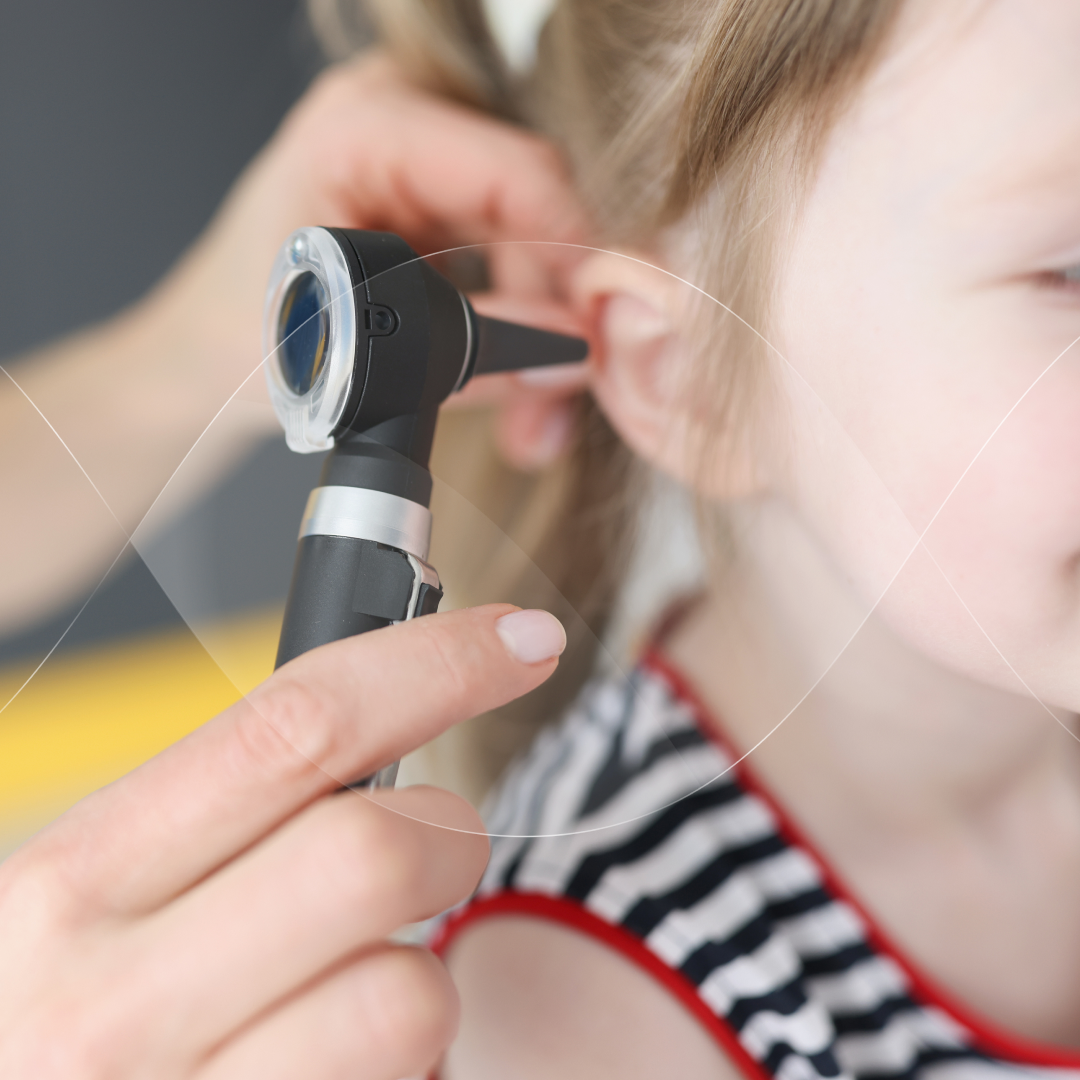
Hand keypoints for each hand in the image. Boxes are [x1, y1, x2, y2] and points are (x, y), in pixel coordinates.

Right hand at [0, 605, 565, 1078]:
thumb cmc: (61, 1013)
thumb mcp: (92, 899)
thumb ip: (217, 813)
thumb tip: (385, 705)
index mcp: (72, 881)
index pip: (296, 725)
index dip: (436, 662)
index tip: (521, 638)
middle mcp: (111, 1002)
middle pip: (375, 851)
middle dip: (444, 833)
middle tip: (430, 849)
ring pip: (411, 993)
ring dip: (420, 974)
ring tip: (354, 985)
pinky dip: (400, 1059)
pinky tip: (332, 1059)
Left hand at [157, 52, 591, 454]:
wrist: (209, 356)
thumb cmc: (241, 335)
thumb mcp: (354, 350)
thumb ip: (471, 351)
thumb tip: (569, 353)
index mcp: (361, 128)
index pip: (514, 171)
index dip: (574, 252)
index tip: (602, 326)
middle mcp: (401, 125)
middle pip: (532, 211)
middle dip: (554, 314)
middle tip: (561, 394)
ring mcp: (422, 163)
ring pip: (531, 245)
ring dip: (540, 334)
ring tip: (532, 416)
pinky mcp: (435, 205)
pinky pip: (511, 260)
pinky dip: (518, 326)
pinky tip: (515, 382)